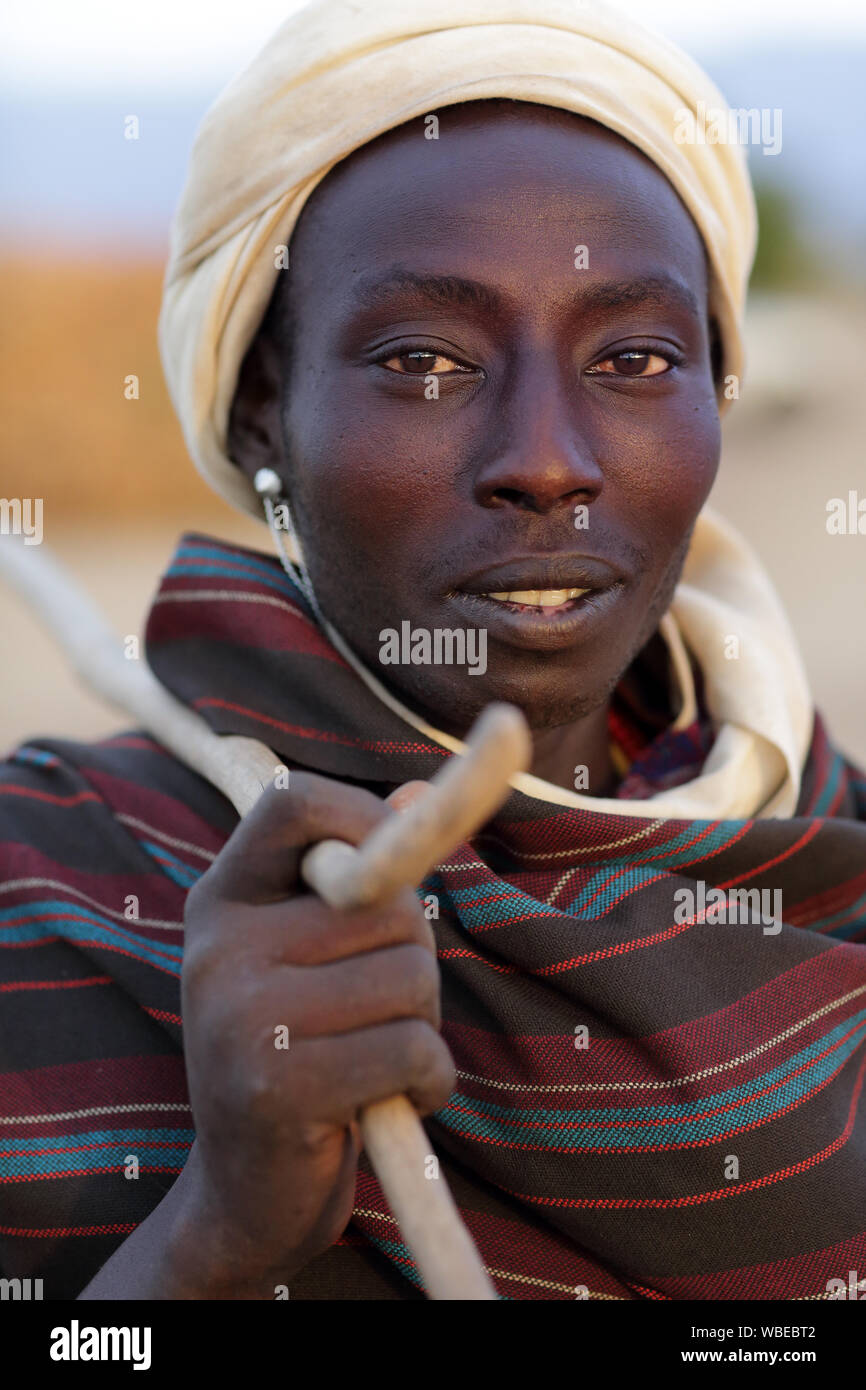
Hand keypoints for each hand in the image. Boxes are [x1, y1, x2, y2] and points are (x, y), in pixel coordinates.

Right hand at [172, 771, 454, 1297]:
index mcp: (224, 901)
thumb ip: (365, 880)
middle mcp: (219, 947)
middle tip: (371, 1013)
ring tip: (371, 1060)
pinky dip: (427, 1081)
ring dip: (423, 1026)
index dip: (365, 813)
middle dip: (414, 959)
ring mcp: (240, 1016)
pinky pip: (413, 1048)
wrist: (247, 1195)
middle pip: (388, 903)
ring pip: (411, 975)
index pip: (293, 802)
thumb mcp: (318, 957)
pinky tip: (384, 1104)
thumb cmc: (303, 1053)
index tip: (400, 855)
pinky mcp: (276, 1085)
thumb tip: (421, 793)